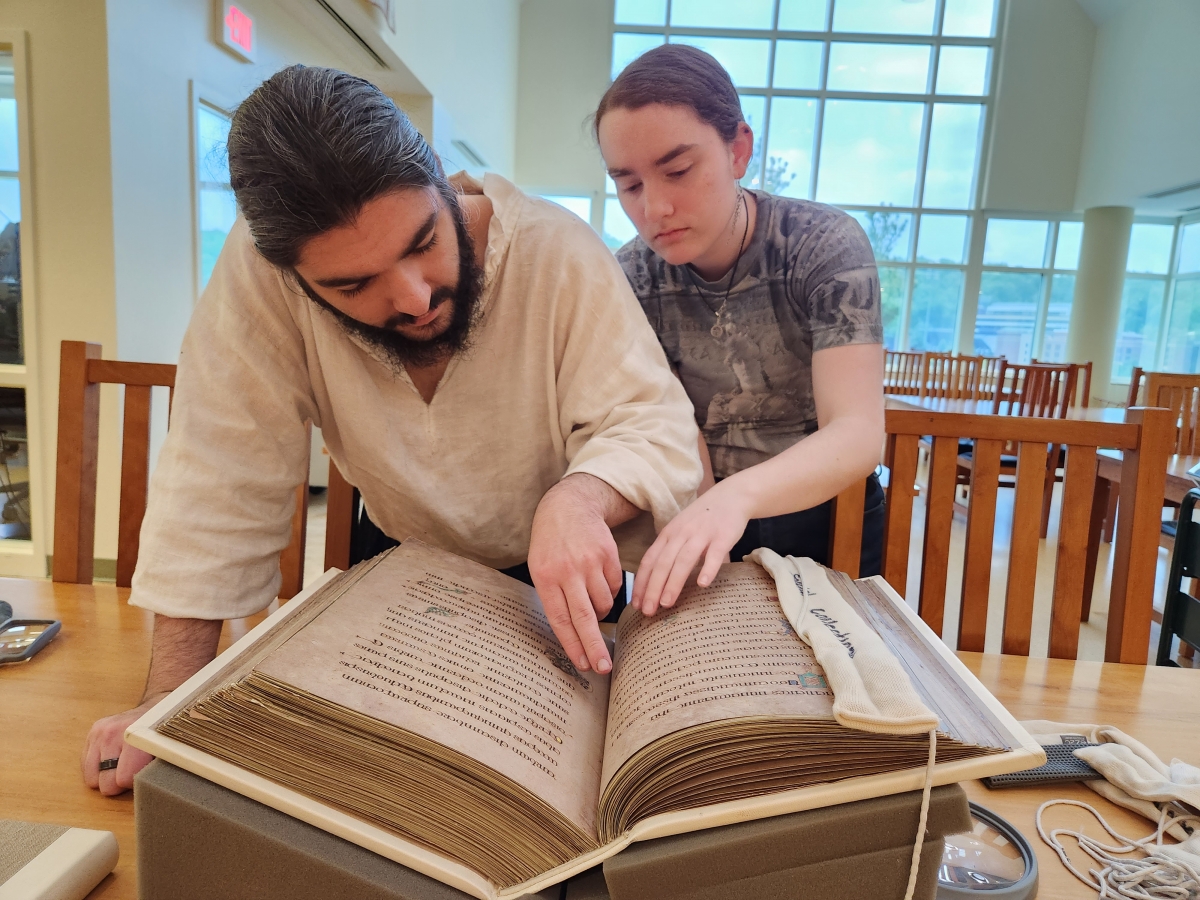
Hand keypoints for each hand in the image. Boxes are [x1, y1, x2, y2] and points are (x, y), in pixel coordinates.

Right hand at [81, 693, 165, 795]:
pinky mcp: (92, 732)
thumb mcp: (163, 751)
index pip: (123, 779)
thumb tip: (149, 790)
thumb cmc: (161, 734)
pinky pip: (85, 767)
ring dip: (106, 777)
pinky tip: (112, 759)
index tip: (142, 775)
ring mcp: (99, 732)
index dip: (133, 783)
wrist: (155, 708)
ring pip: (92, 779)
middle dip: (118, 783)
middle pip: (105, 783)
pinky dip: (97, 769)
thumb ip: (154, 770)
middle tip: (132, 771)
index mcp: (134, 738)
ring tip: (122, 765)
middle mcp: (112, 734)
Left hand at [528, 477, 626, 674]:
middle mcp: (568, 571)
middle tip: (604, 668)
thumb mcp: (540, 568)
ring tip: (591, 601)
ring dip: (601, 612)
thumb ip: (554, 598)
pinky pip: (616, 586)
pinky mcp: (608, 555)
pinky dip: (610, 592)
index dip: (572, 645)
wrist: (568, 507)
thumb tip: (575, 633)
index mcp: (545, 577)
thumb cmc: (550, 545)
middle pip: (584, 617)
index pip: (560, 619)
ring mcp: (590, 562)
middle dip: (594, 646)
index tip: (583, 665)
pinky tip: (599, 580)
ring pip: (604, 603)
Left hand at [633, 479, 751, 614]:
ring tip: (666, 603)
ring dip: (673, 582)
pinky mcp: (723, 536)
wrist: (731, 496)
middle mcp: (681, 534)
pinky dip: (708, 568)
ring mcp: (702, 534)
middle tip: (647, 611)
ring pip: (684, 560)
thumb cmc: (702, 519)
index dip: (641, 583)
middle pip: (663, 563)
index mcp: (668, 534)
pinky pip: (715, 554)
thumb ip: (668, 552)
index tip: (635, 604)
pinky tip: (702, 584)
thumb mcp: (679, 531)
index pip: (649, 561)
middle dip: (652, 588)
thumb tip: (653, 582)